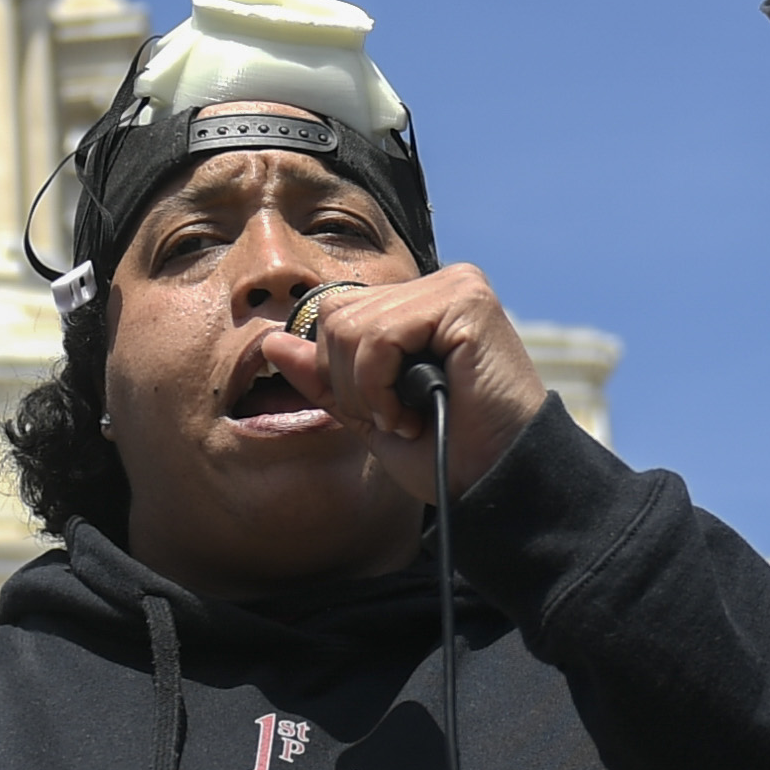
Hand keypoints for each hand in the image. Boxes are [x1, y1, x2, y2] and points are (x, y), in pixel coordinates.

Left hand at [262, 263, 550, 506]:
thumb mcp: (369, 414)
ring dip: (366, 391)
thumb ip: (324, 376)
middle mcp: (439, 286)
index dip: (337, 374)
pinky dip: (381, 385)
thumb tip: (271, 341)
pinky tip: (416, 412)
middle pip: (336, 315)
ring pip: (351, 326)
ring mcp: (456, 287)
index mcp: (419, 306)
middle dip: (347, 383)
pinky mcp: (466, 301)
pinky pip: (380, 335)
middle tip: (394, 419)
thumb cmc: (448, 454)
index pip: (336, 315)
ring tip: (409, 418)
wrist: (498, 483)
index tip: (379, 416)